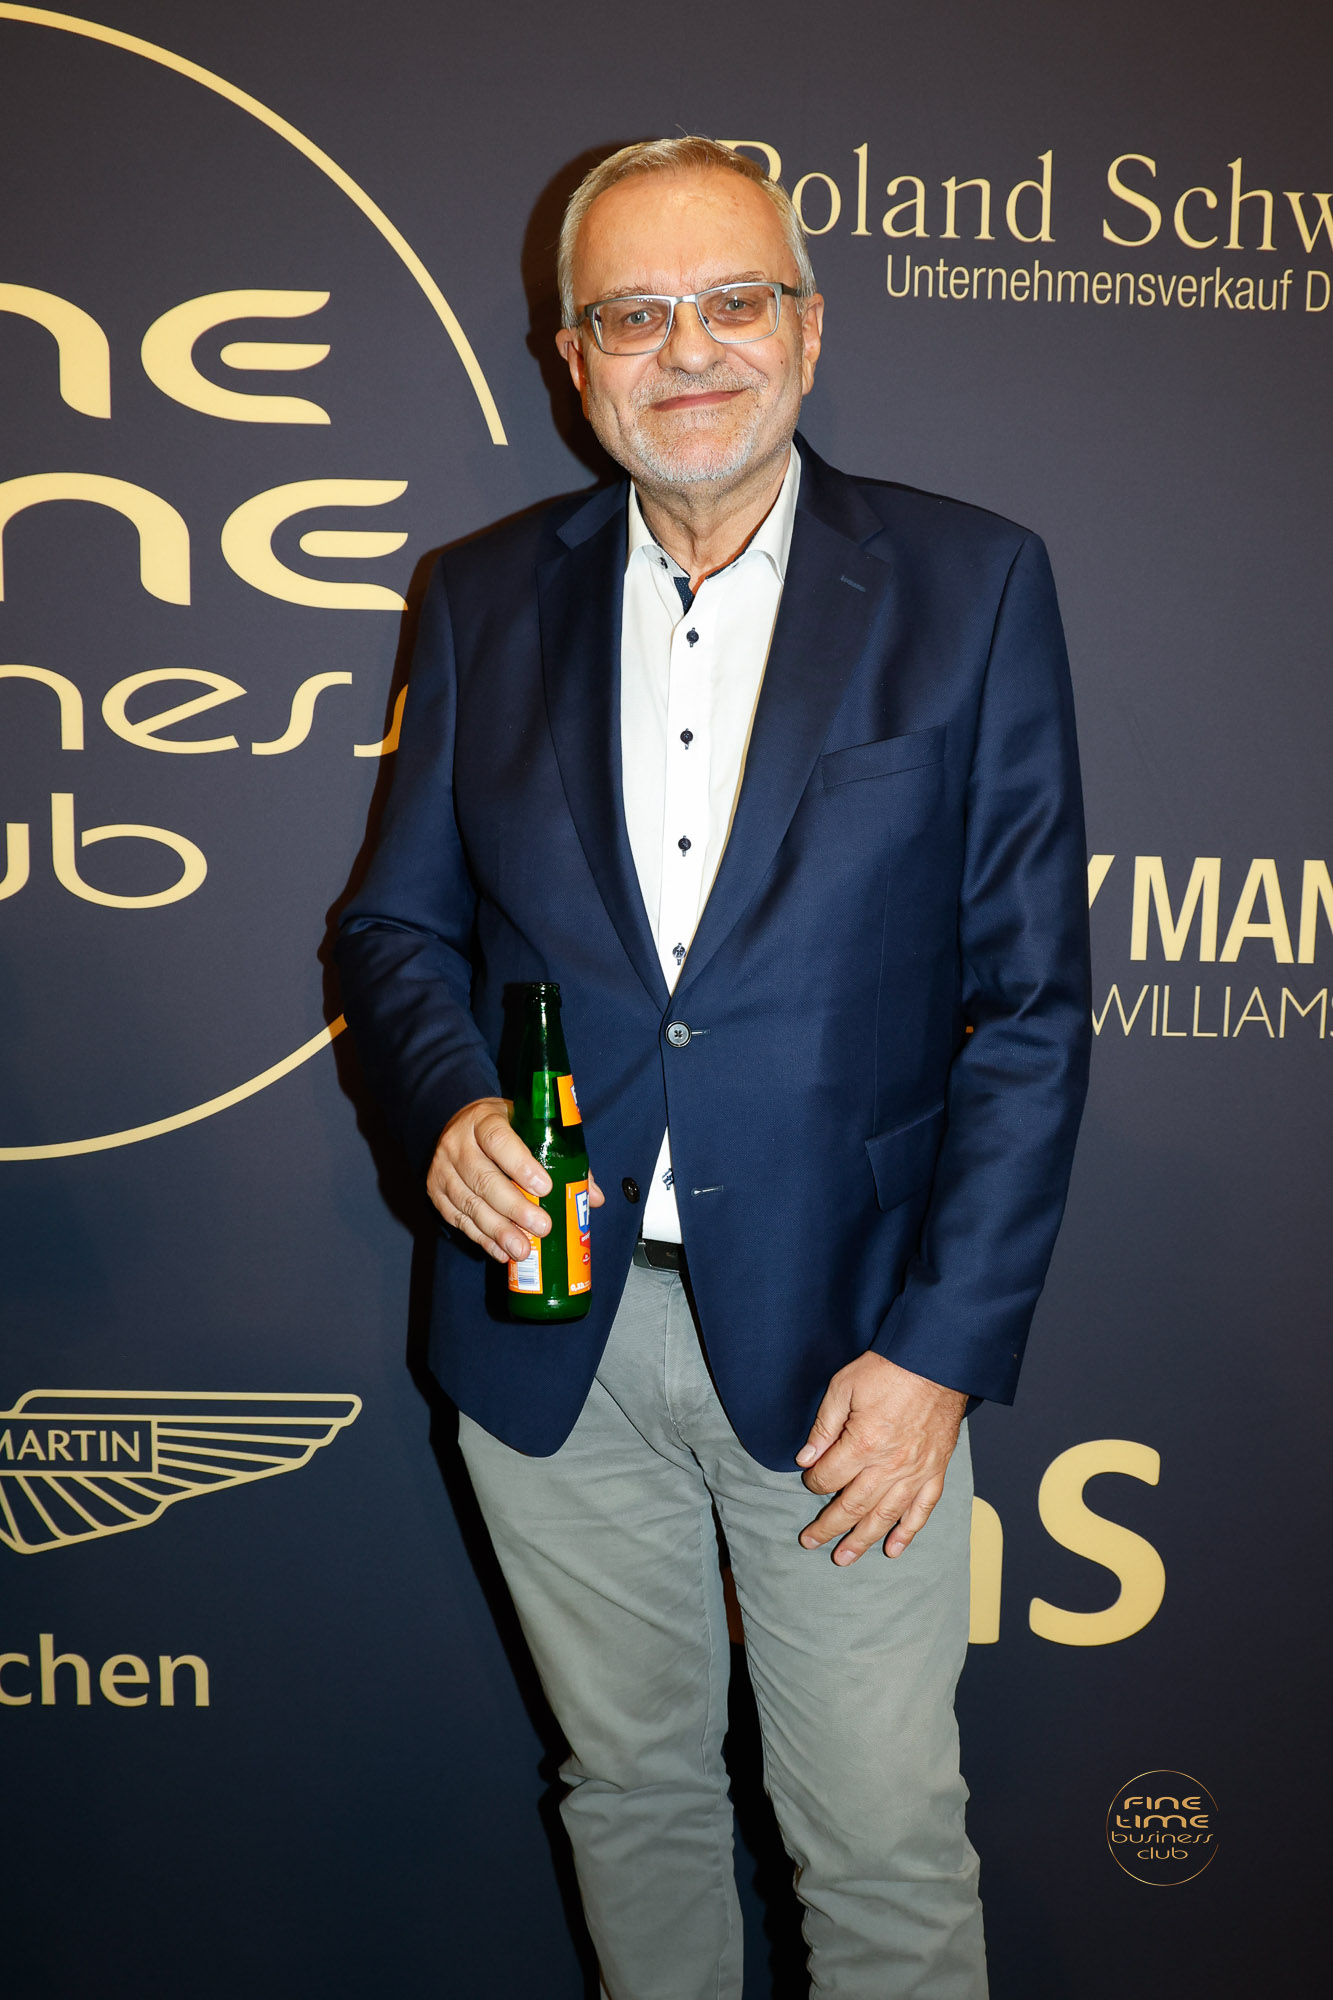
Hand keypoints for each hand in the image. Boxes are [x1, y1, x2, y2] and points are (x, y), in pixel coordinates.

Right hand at [426, 1097, 603, 1263]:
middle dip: (515, 1208)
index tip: (545, 1188)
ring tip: (522, 1250)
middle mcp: (457, 1143)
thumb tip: (593, 1196)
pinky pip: (458, 1219)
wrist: (459, 1125)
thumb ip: (562, 1158)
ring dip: (498, 1230)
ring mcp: (442, 1169)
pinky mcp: (435, 1191)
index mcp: (483, 1120)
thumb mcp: (529, 1128)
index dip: (521, 1165)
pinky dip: (481, 1238)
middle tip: (542, 1228)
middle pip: (485, 1179)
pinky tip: (501, 1251)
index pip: (499, 1140)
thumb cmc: (504, 1128)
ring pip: (470, 1204)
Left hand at [796, 1351, 965, 1563]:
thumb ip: (824, 1426)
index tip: (808, 1479)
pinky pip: (921, 1510)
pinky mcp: (935, 1471)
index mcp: (863, 1444)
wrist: (935, 1362)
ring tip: (844, 1558)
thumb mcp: (843, 1387)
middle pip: (852, 1506)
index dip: (813, 1482)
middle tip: (810, 1542)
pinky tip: (893, 1549)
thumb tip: (805, 1459)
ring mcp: (915, 1472)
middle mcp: (889, 1465)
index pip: (829, 1478)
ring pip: (884, 1516)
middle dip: (828, 1526)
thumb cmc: (888, 1370)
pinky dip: (907, 1532)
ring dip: (862, 1540)